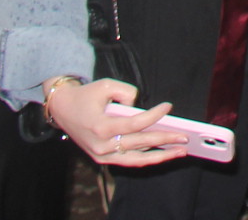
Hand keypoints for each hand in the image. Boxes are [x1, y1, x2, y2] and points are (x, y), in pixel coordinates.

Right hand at [46, 81, 186, 167]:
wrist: (63, 109)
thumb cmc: (86, 96)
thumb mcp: (106, 85)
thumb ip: (128, 93)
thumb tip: (142, 108)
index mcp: (100, 126)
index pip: (134, 124)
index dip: (153, 116)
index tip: (168, 107)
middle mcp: (101, 145)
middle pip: (139, 144)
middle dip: (164, 140)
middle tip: (185, 137)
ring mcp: (101, 156)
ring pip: (136, 159)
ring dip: (160, 156)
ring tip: (180, 151)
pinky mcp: (102, 159)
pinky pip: (128, 161)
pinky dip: (146, 158)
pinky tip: (163, 154)